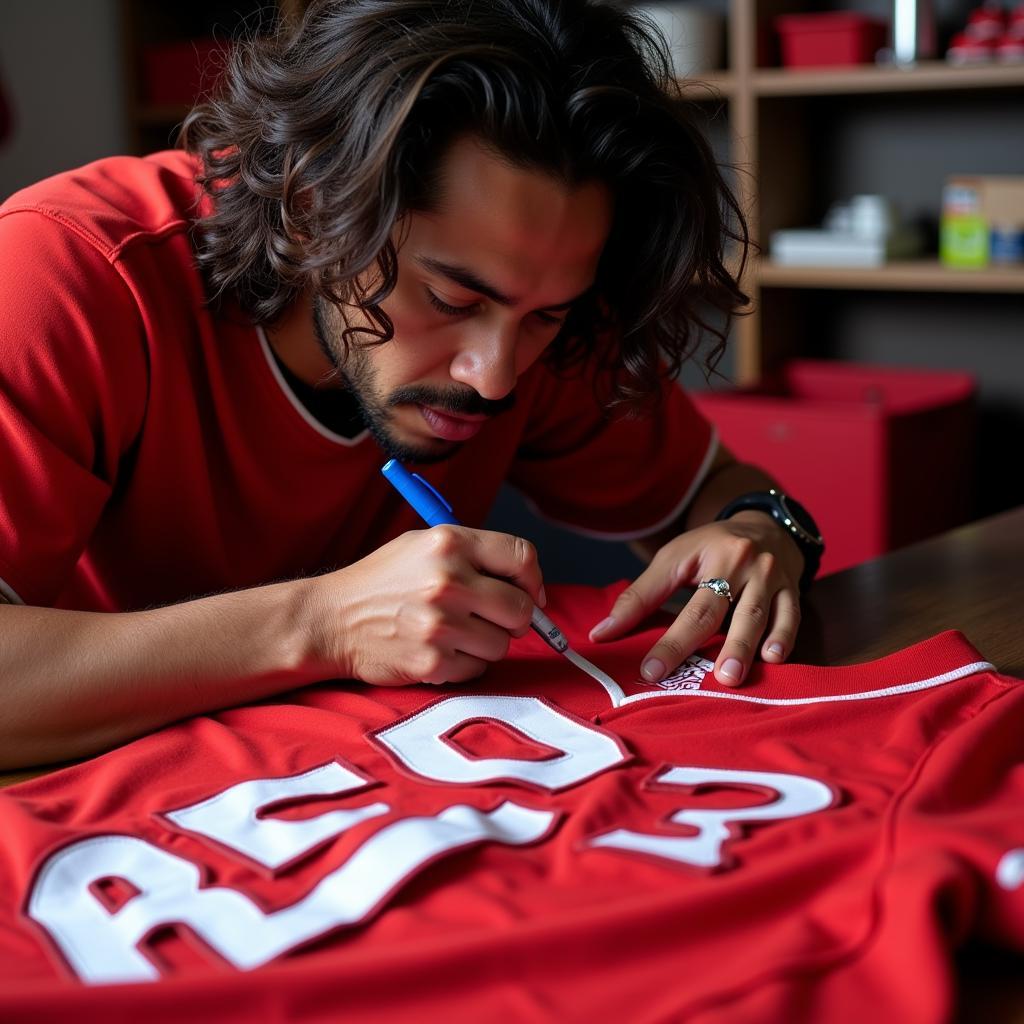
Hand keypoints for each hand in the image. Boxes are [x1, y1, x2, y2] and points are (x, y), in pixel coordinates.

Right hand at [303, 526, 542, 684]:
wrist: (331, 620)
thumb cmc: (382, 582)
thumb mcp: (423, 546)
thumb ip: (474, 556)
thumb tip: (528, 585)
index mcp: (449, 542)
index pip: (522, 555)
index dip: (533, 579)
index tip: (530, 594)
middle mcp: (448, 580)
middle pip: (520, 608)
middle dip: (514, 618)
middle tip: (492, 620)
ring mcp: (440, 624)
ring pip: (502, 644)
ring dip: (486, 643)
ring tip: (453, 633)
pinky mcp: (432, 661)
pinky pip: (477, 669)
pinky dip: (464, 664)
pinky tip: (438, 650)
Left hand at [588, 512, 803, 686]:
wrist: (764, 526)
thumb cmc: (711, 548)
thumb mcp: (673, 560)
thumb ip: (639, 596)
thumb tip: (601, 634)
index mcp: (714, 556)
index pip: (689, 605)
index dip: (670, 640)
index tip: (651, 670)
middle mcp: (746, 565)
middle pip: (727, 611)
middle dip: (716, 646)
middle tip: (710, 680)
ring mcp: (773, 578)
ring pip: (761, 615)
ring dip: (748, 647)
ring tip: (734, 677)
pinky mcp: (794, 590)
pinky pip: (791, 616)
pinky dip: (784, 638)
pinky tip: (774, 660)